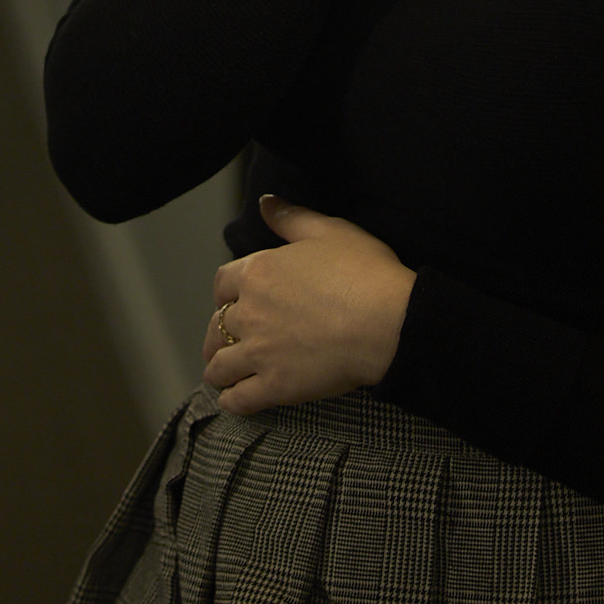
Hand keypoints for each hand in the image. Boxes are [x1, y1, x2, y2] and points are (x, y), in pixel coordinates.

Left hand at [200, 197, 417, 414]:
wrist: (387, 321)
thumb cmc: (364, 272)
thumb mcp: (329, 231)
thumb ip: (291, 218)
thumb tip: (265, 203)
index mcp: (259, 272)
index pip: (223, 283)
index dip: (225, 293)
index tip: (231, 300)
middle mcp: (251, 312)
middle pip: (216, 325)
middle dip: (218, 334)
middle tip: (224, 342)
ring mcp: (260, 352)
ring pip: (220, 366)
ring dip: (218, 369)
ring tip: (223, 375)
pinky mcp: (275, 387)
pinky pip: (238, 399)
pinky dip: (231, 400)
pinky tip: (234, 399)